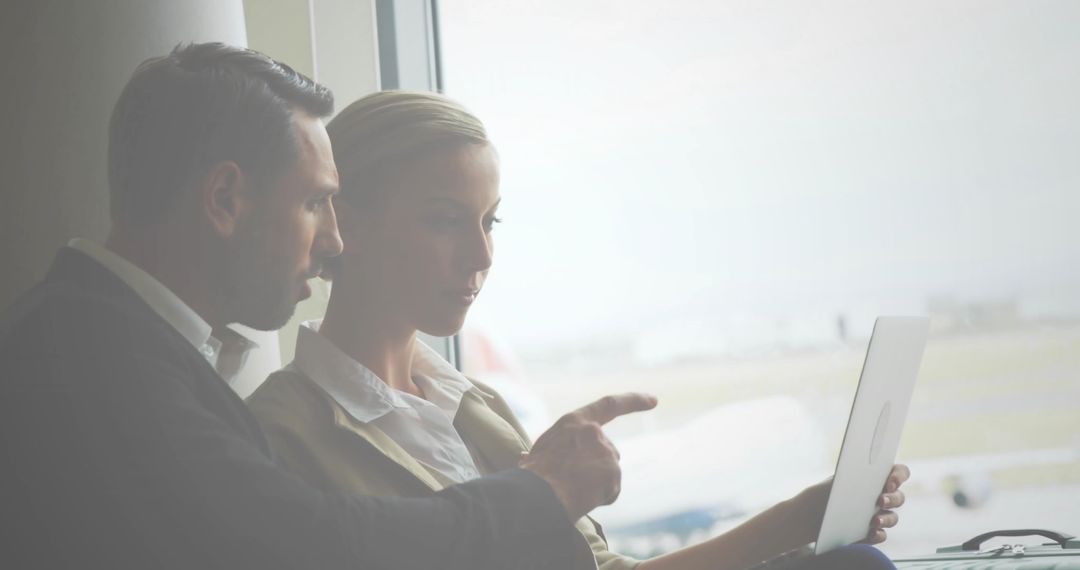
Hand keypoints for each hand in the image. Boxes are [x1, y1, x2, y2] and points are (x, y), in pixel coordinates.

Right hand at [519, 393, 657, 520]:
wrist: (536, 494)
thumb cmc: (532, 476)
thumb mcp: (537, 453)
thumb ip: (551, 451)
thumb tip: (528, 459)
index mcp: (574, 422)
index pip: (609, 405)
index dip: (632, 401)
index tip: (654, 400)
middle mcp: (594, 432)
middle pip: (607, 452)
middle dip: (597, 470)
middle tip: (572, 483)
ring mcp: (606, 450)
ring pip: (608, 474)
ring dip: (595, 485)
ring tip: (570, 490)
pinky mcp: (613, 471)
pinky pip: (610, 491)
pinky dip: (599, 498)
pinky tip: (583, 498)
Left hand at [788, 464, 910, 545]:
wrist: (812, 513)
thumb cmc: (827, 491)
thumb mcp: (837, 480)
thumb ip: (852, 475)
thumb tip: (863, 474)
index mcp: (878, 478)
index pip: (900, 473)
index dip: (899, 476)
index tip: (890, 481)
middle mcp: (883, 496)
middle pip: (899, 497)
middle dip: (892, 498)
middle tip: (880, 500)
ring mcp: (880, 516)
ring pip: (893, 517)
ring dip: (887, 518)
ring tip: (874, 521)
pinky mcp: (872, 533)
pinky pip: (881, 535)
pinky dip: (877, 534)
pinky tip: (870, 532)